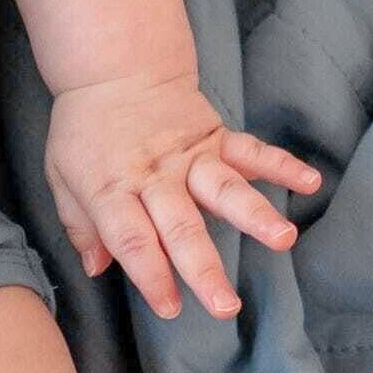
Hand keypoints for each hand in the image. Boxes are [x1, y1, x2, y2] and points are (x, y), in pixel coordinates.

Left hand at [44, 73, 321, 319]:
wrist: (115, 65)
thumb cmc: (84, 130)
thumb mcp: (62, 176)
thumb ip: (80, 224)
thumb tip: (97, 268)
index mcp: (112, 187)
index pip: (133, 239)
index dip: (151, 276)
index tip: (170, 307)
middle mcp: (156, 174)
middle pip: (182, 226)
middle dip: (205, 269)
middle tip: (226, 306)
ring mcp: (190, 155)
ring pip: (224, 188)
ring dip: (255, 215)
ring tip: (283, 240)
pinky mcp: (216, 136)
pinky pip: (252, 151)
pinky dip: (281, 165)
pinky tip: (310, 181)